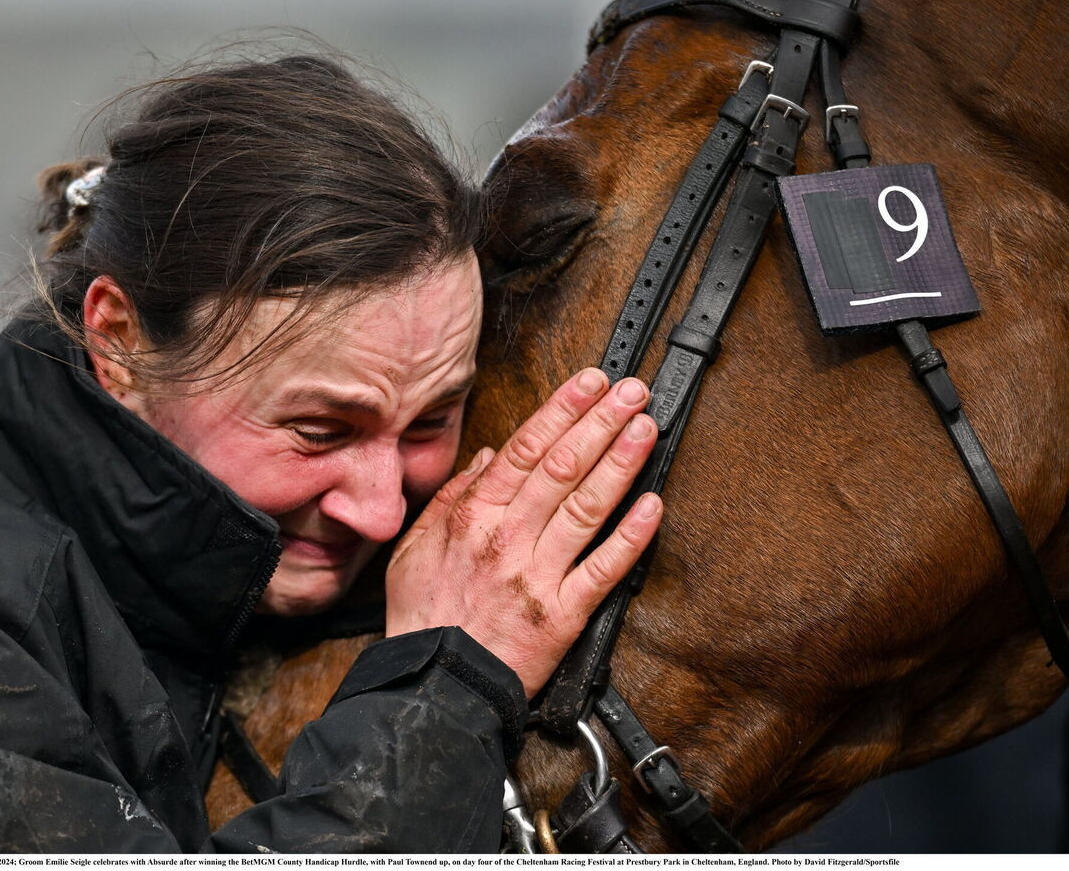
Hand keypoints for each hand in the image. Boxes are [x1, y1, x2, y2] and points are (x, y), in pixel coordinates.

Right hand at [384, 368, 661, 697]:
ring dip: (620, 464)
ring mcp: (538, 574)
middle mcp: (508, 538)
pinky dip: (631, 537)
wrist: (436, 686)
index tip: (588, 383)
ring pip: (586, 507)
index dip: (562, 410)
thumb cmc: (425, 618)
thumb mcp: (416, 548)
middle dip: (600, 422)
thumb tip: (488, 458)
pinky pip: (603, 569)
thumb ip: (452, 498)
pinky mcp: (563, 613)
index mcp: (473, 517)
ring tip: (645, 430)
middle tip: (631, 393)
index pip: (526, 450)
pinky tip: (652, 506)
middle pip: (562, 467)